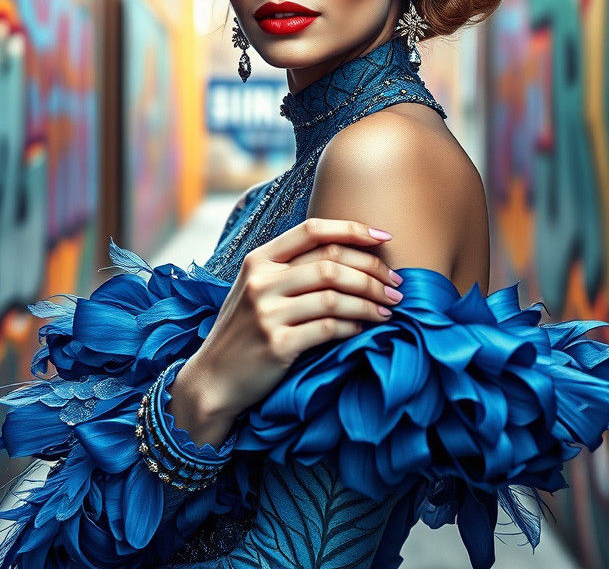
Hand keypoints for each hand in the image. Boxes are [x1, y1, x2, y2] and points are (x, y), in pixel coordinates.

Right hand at [189, 219, 404, 418]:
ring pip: (335, 296)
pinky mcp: (276, 344)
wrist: (212, 380)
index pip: (313, 230)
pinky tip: (366, 329)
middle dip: (372, 272)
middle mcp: (261, 281)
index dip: (353, 229)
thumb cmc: (243, 331)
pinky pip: (328, 328)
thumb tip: (349, 253)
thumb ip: (290, 268)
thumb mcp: (257, 289)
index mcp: (259, 259)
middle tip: (396, 285)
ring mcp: (267, 313)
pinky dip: (354, 327)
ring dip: (370, 302)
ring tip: (389, 308)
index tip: (385, 238)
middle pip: (331, 263)